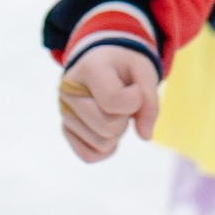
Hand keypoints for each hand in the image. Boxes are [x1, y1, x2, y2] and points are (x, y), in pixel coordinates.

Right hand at [58, 45, 160, 162]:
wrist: (102, 59)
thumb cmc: (125, 64)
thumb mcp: (144, 71)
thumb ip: (150, 101)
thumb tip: (145, 136)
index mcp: (88, 69)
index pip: (115, 101)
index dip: (135, 100)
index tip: (134, 87)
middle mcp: (68, 91)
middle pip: (108, 127)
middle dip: (127, 118)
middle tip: (124, 101)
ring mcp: (64, 112)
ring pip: (101, 144)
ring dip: (118, 132)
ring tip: (114, 110)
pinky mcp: (66, 129)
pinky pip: (89, 155)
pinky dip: (106, 150)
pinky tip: (111, 132)